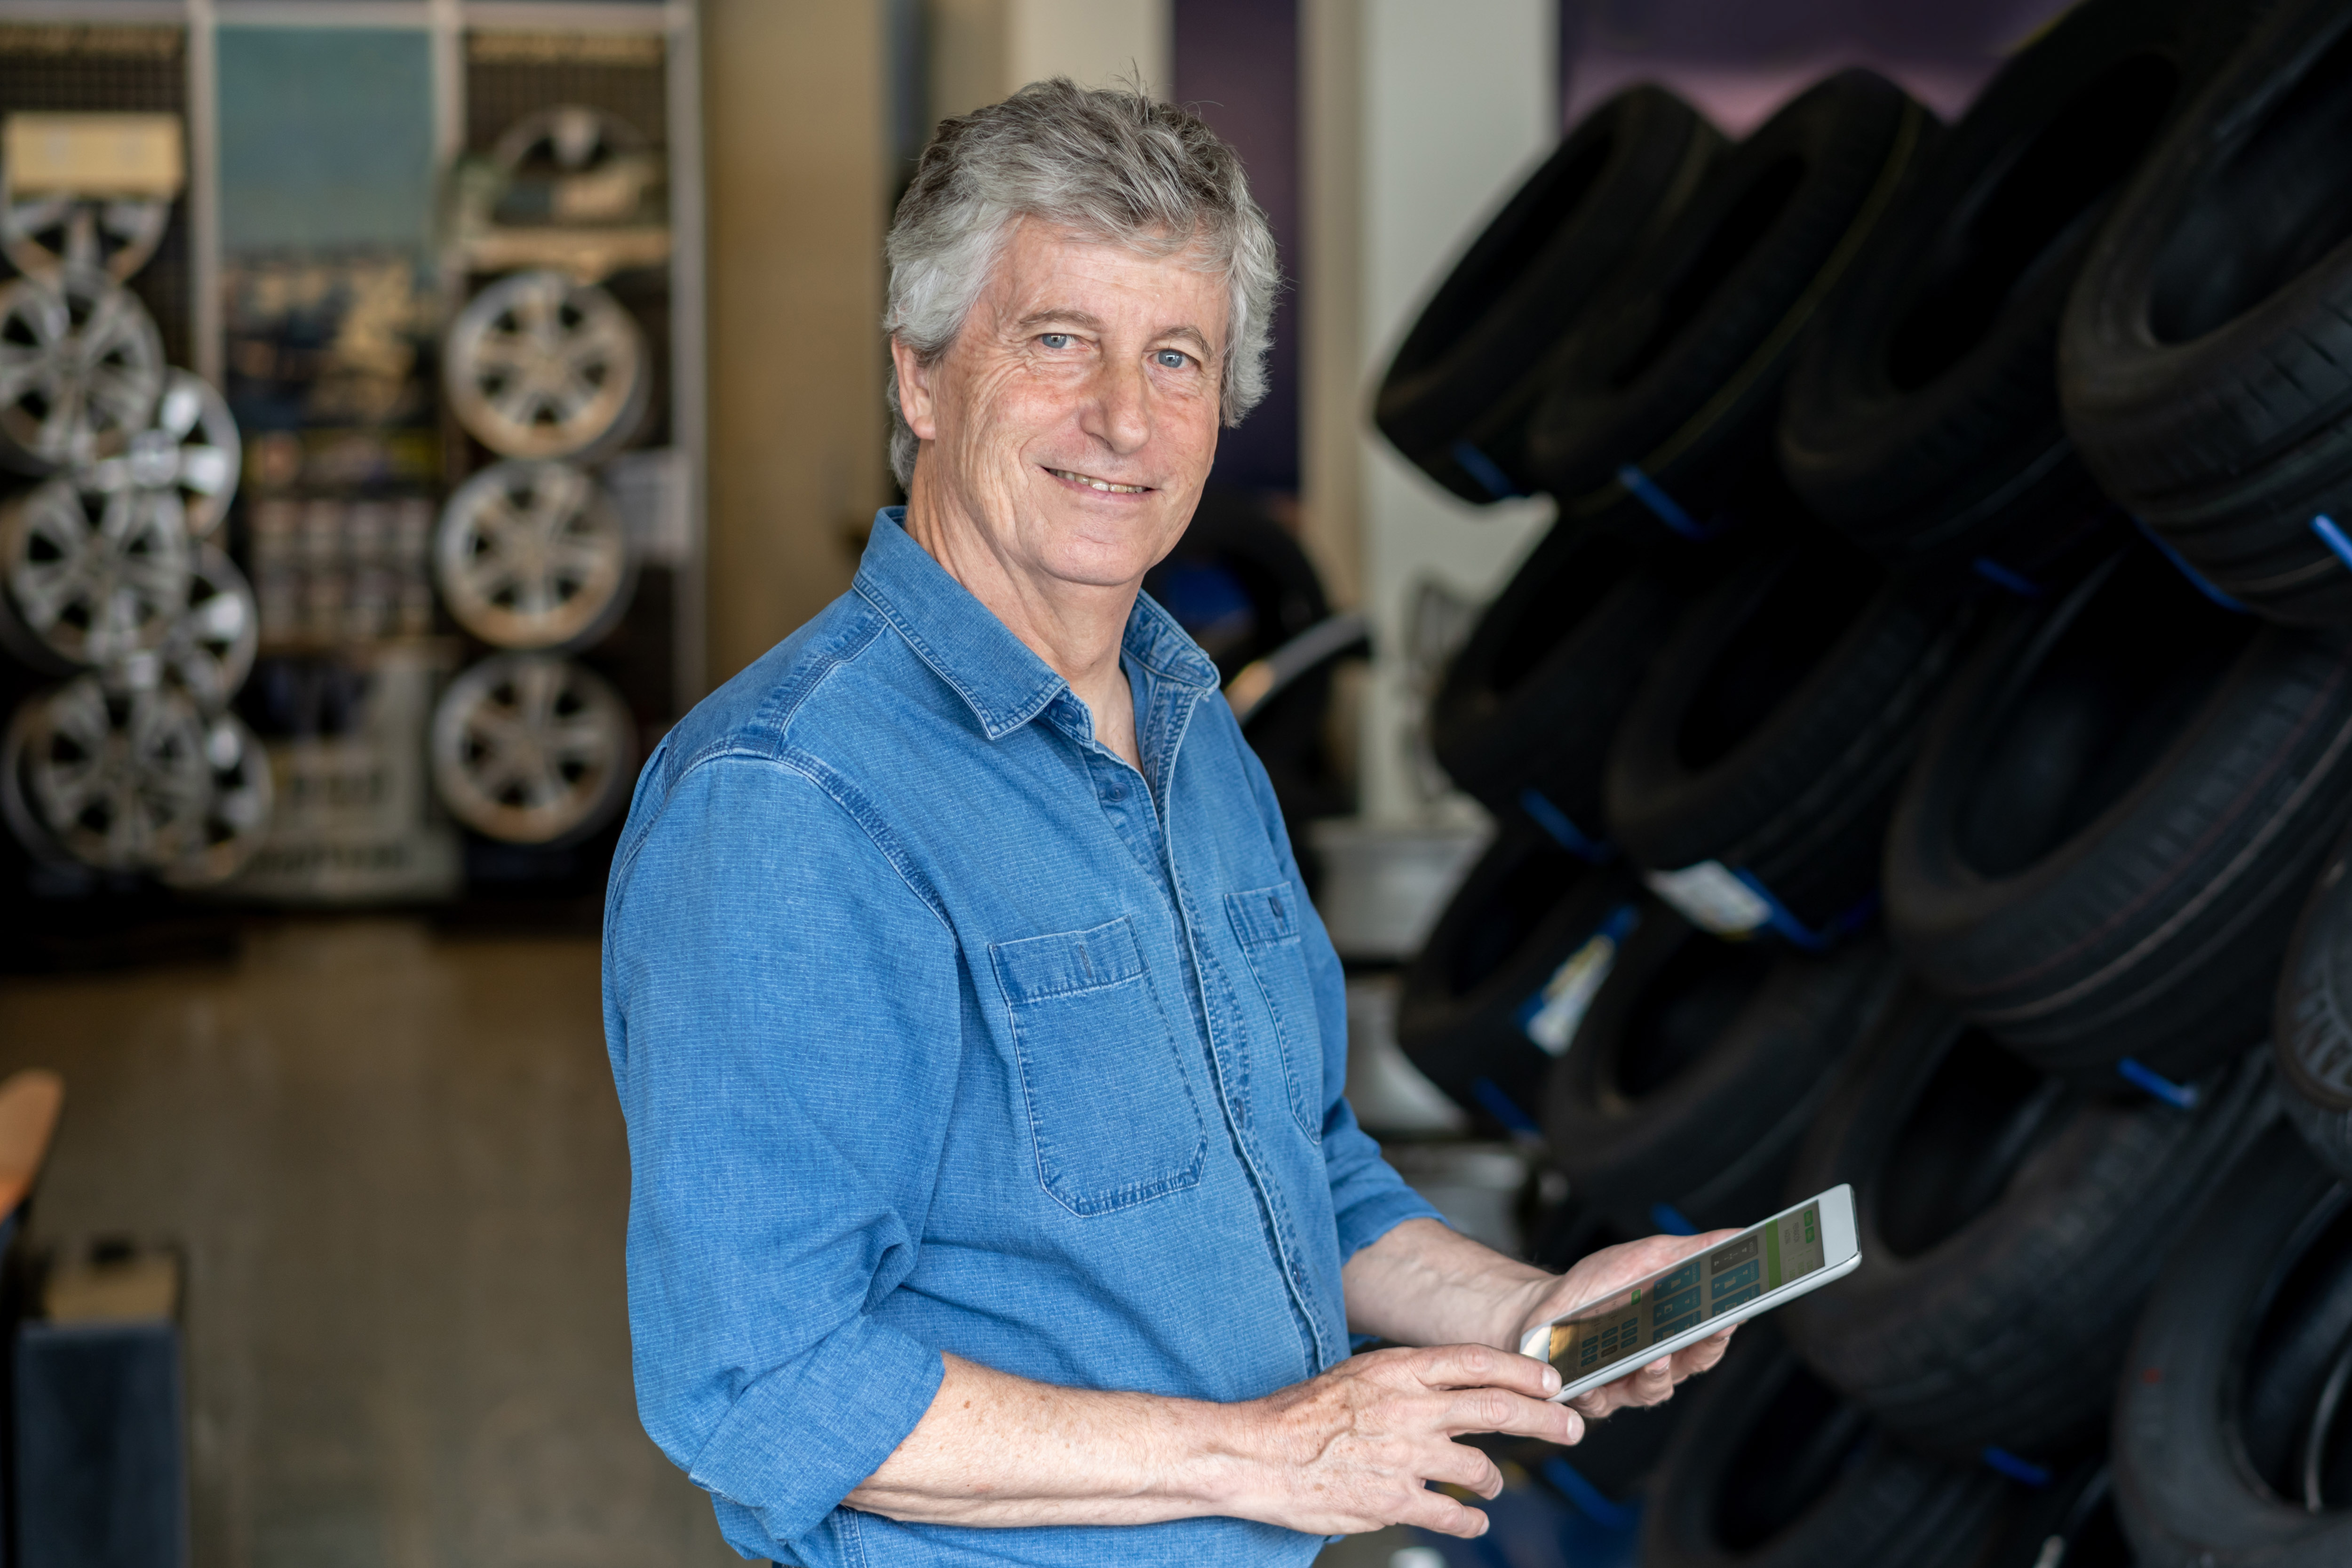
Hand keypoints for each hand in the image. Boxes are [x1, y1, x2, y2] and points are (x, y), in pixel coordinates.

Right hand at [1229, 1342, 1581, 1538]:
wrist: (1256, 1453)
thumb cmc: (1298, 1414)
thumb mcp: (1355, 1373)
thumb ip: (1403, 1377)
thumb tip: (1443, 1381)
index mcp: (1398, 1369)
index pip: (1478, 1361)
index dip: (1522, 1369)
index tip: (1551, 1380)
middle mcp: (1410, 1408)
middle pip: (1497, 1408)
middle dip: (1544, 1420)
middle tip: (1571, 1428)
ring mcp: (1406, 1455)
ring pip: (1479, 1467)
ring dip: (1494, 1479)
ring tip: (1492, 1485)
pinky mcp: (1395, 1500)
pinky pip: (1451, 1512)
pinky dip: (1468, 1518)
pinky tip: (1470, 1518)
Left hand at [1511, 1231, 1741, 1421]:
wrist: (1545, 1303)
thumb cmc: (1597, 1285)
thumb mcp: (1644, 1257)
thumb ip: (1689, 1251)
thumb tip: (1736, 1234)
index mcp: (1674, 1333)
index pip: (1708, 1339)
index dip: (1723, 1331)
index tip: (1733, 1315)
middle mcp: (1657, 1364)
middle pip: (1690, 1366)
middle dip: (1702, 1350)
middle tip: (1708, 1332)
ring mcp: (1625, 1383)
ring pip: (1652, 1390)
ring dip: (1658, 1374)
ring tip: (1656, 1355)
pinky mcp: (1591, 1395)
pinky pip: (1600, 1402)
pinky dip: (1601, 1392)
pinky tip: (1596, 1378)